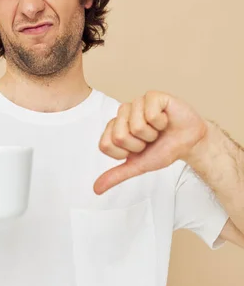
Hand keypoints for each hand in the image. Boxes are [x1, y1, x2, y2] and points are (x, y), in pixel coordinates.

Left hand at [93, 91, 207, 194]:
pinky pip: (150, 114)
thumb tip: (96, 189)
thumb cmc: (164, 150)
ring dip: (152, 134)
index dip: (125, 153)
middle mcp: (123, 113)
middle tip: (151, 139)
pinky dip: (161, 123)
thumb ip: (116, 175)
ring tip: (158, 130)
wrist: (189, 143)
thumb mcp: (138, 166)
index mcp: (115, 127)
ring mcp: (137, 103)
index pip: (105, 145)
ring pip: (136, 126)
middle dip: (140, 144)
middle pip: (119, 136)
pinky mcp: (152, 96)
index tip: (138, 149)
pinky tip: (165, 120)